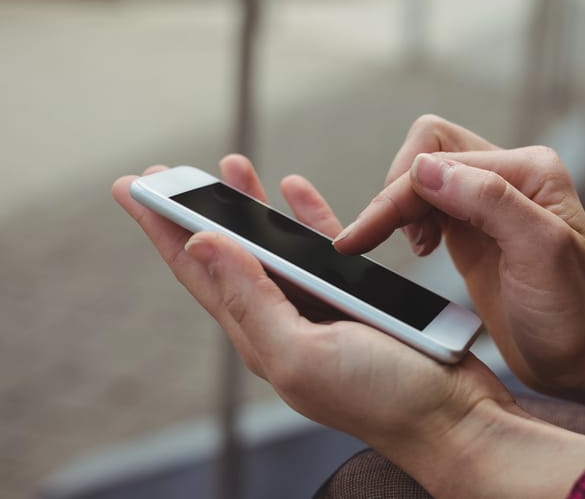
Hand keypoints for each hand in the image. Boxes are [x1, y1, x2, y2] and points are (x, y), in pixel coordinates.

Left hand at [111, 156, 511, 457]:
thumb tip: (202, 244)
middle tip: (165, 172)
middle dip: (193, 210)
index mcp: (259, 335)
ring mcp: (318, 308)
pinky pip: (323, 247)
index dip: (162, 228)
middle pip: (226, 252)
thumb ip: (251, 300)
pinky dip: (308, 216)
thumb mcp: (301, 354)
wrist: (453, 420)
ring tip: (231, 166)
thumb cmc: (383, 399)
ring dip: (247, 205)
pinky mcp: (356, 297)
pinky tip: (297, 191)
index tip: (132, 188)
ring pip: (271, 244)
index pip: (196, 270)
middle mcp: (281, 319)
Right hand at [333, 115, 584, 399]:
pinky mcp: (472, 230)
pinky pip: (425, 204)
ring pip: (421, 177)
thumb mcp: (540, 251)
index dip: (398, 194)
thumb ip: (487, 199)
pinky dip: (406, 219)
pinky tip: (418, 249)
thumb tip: (422, 169)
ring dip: (398, 207)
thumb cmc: (572, 313)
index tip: (363, 237)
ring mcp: (488, 202)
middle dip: (393, 194)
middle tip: (370, 241)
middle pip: (426, 154)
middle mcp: (508, 175)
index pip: (440, 157)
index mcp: (527, 169)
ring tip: (411, 249)